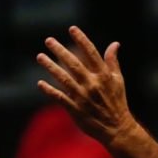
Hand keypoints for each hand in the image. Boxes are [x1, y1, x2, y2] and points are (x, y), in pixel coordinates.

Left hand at [36, 26, 134, 145]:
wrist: (117, 129)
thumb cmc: (117, 102)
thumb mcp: (118, 80)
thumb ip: (113, 61)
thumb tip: (114, 44)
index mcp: (103, 76)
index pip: (91, 53)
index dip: (81, 39)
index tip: (72, 29)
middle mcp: (92, 84)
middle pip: (73, 63)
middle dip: (60, 51)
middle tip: (48, 40)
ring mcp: (82, 97)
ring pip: (63, 79)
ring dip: (50, 67)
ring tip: (40, 56)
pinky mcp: (75, 109)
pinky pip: (59, 97)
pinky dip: (49, 90)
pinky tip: (40, 83)